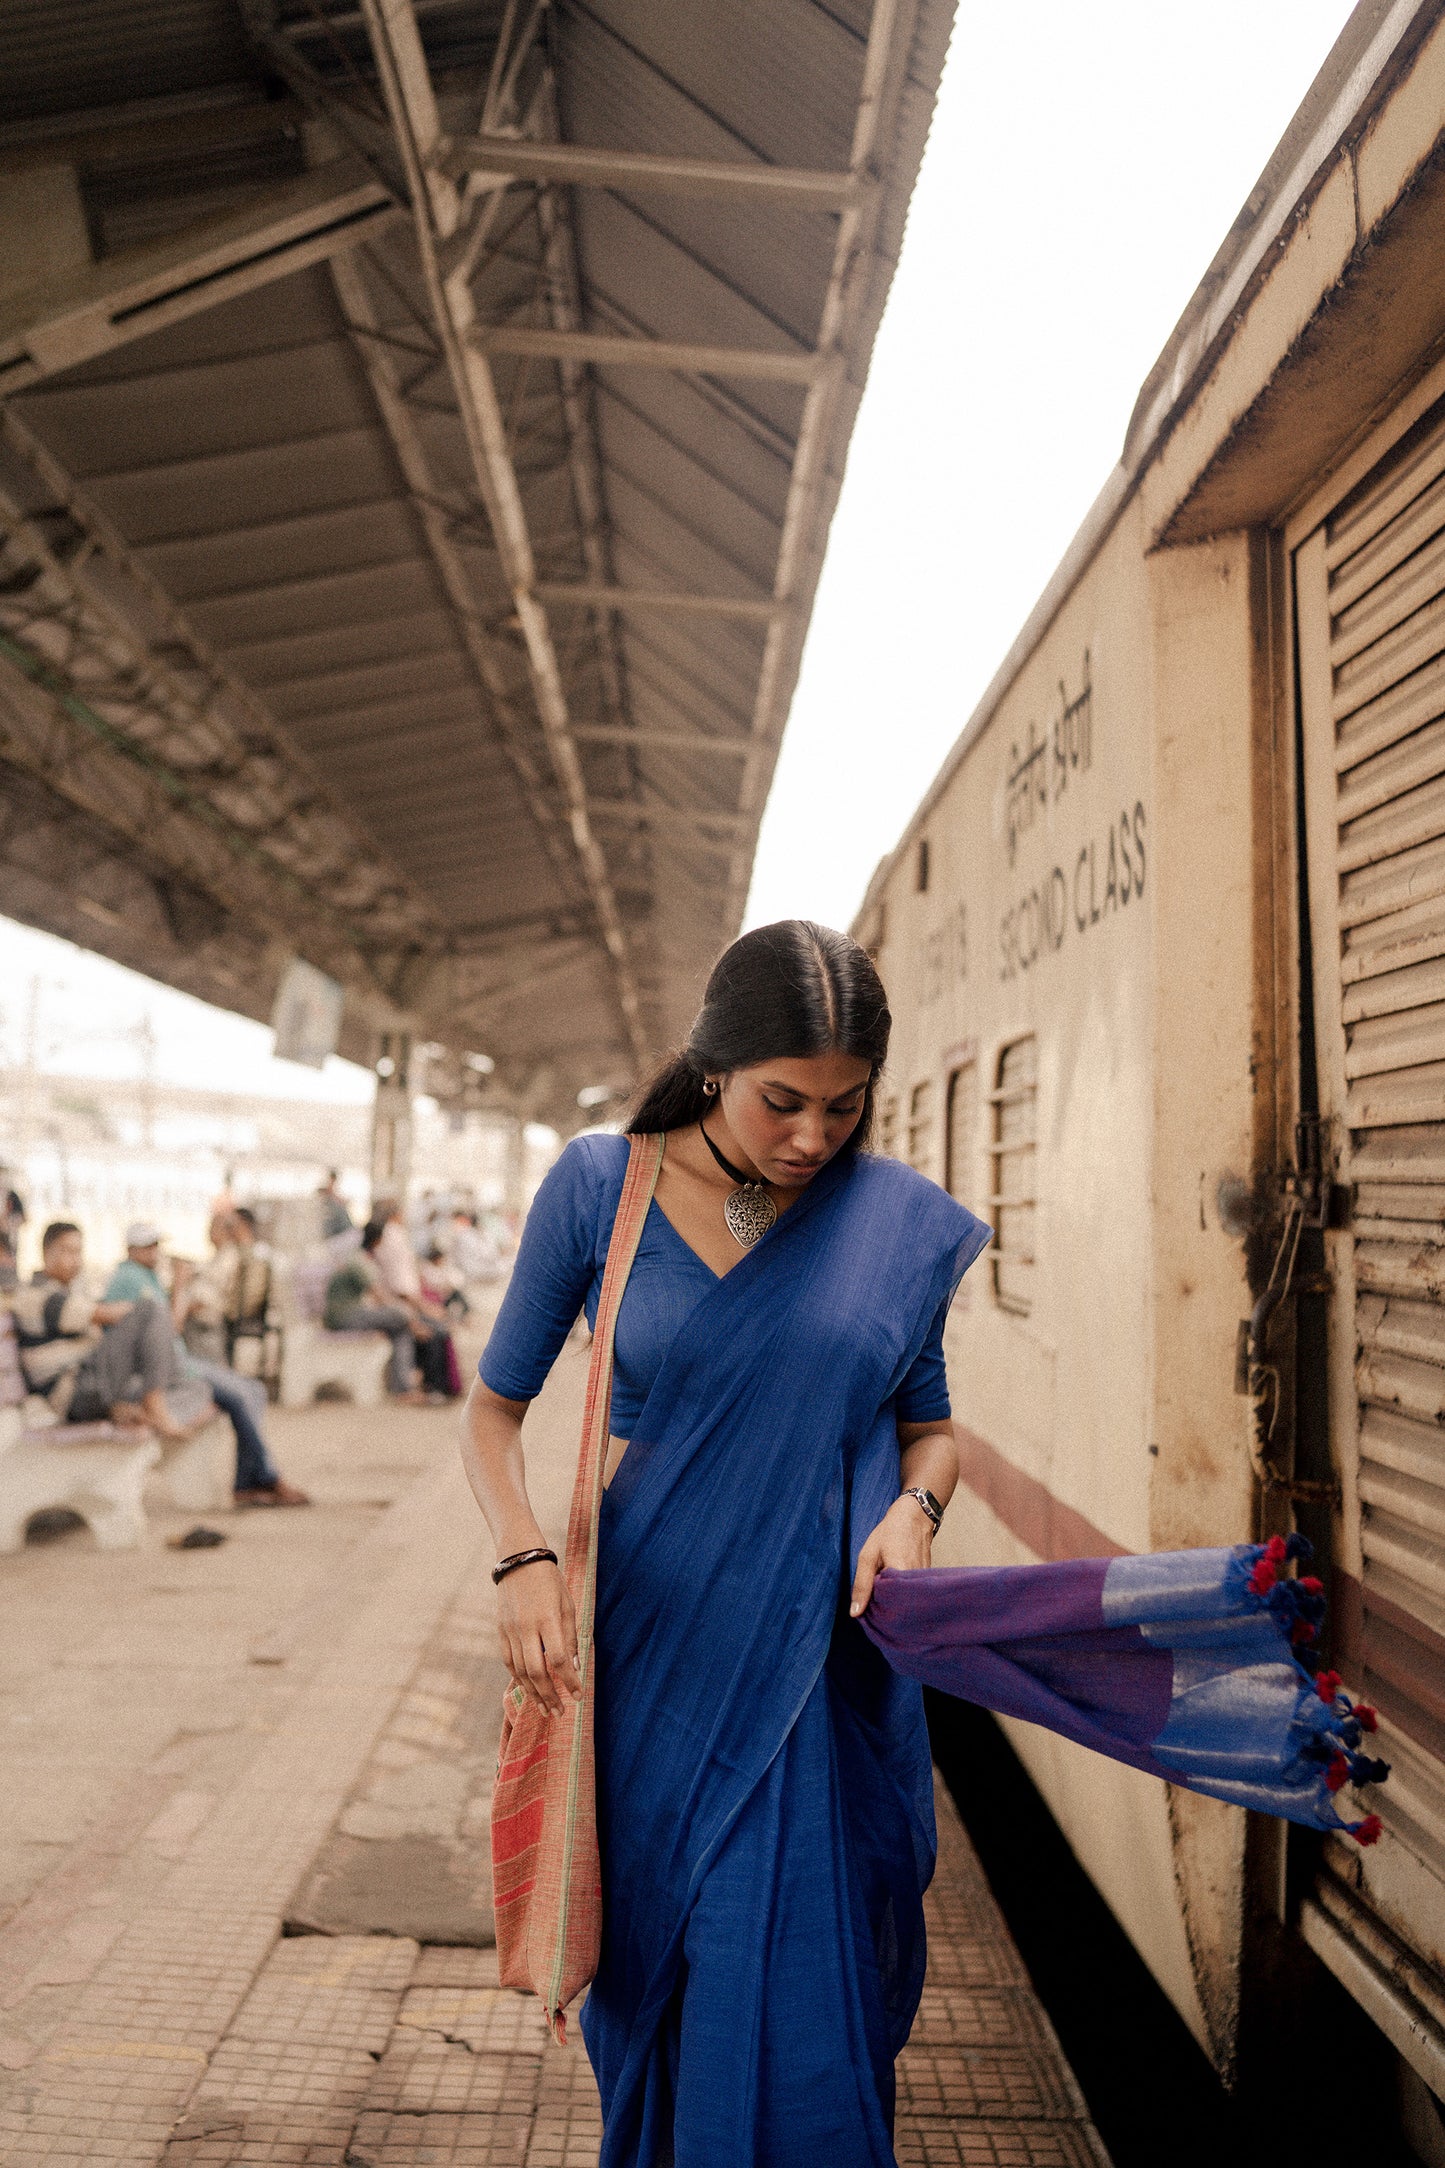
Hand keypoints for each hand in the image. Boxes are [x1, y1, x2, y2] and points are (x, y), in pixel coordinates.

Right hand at [497, 1559, 581, 1715]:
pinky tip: (528, 1690)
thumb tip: (573, 1666)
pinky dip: (518, 1678)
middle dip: (549, 1696)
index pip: (558, 1659)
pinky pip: (508, 1661)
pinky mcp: (500, 1631)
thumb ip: (569, 1636)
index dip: (569, 1680)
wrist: (518, 1560)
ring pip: (520, 1671)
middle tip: (560, 1712)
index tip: (578, 1696)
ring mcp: (510, 1630)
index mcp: (547, 1619)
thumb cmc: (549, 1581)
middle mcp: (526, 1627)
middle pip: (536, 1671)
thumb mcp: (567, 1604)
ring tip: (545, 1709)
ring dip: (534, 1693)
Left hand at [849, 1493, 935, 1617]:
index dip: (875, 1613)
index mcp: (901, 1576)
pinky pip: (913, 1598)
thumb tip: (855, 1613)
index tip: (867, 1612)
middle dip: (884, 1612)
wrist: (914, 1517)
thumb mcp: (868, 1556)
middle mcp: (917, 1584)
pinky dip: (902, 1598)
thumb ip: (862, 1585)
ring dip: (893, 1605)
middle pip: (899, 1611)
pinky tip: (893, 1592)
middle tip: (873, 1604)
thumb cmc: (890, 1533)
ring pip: (907, 1605)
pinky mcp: (927, 1582)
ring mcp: (924, 1584)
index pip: (888, 1609)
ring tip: (882, 1598)